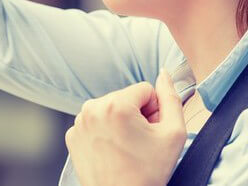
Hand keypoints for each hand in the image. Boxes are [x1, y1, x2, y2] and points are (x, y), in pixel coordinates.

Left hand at [64, 68, 187, 185]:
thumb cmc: (148, 173)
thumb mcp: (173, 134)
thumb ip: (172, 98)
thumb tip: (165, 74)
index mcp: (114, 104)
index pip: (145, 89)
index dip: (155, 110)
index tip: (152, 132)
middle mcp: (91, 109)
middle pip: (126, 98)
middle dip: (137, 115)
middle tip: (141, 142)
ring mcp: (79, 123)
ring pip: (111, 109)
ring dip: (121, 123)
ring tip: (127, 148)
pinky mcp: (73, 137)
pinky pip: (96, 123)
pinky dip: (106, 133)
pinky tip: (113, 152)